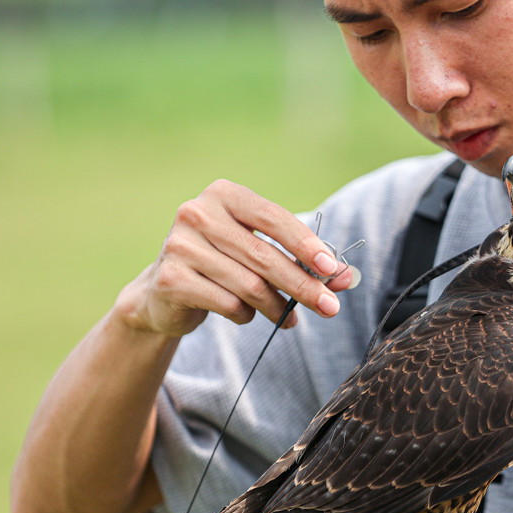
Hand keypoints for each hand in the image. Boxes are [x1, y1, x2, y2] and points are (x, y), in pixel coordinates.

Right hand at [116, 179, 356, 339]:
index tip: (332, 268)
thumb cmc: (225, 263)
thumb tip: (348, 278)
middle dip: (303, 285)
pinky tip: (248, 315)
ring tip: (289, 318)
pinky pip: (227, 303)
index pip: (274, 218)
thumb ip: (303, 261)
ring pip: (248, 284)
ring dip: (277, 306)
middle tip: (330, 307)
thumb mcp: (263, 253)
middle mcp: (198, 213)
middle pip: (264, 256)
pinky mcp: (171, 279)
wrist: (165, 291)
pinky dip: (247, 315)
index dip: (306, 244)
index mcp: (224, 194)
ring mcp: (179, 245)